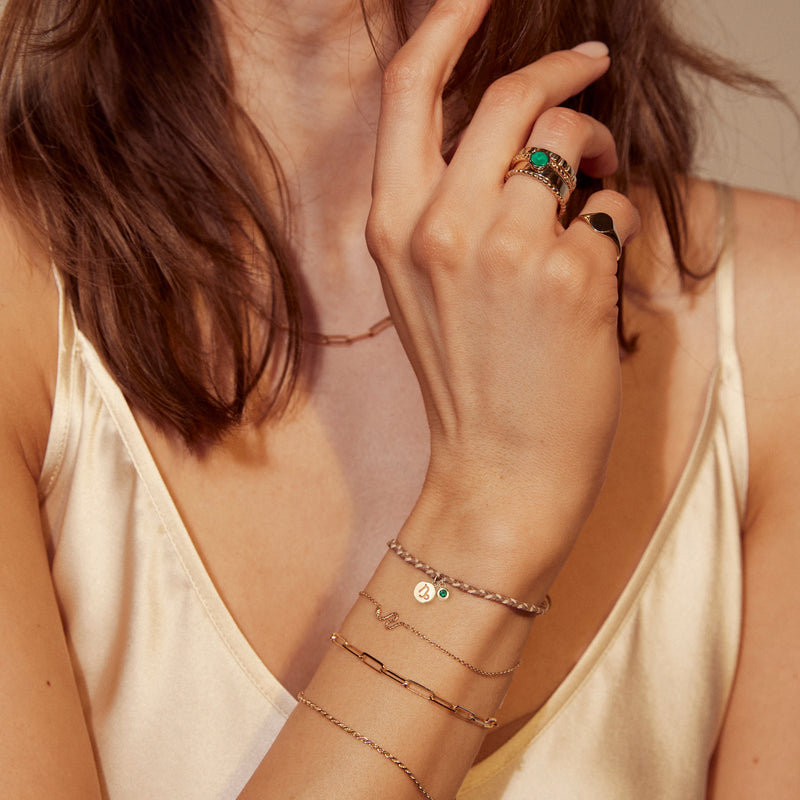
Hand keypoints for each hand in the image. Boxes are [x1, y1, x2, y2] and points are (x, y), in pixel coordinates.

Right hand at [366, 0, 638, 575]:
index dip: (447, 22)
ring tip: (598, 183)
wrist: (497, 470)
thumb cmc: (466, 381)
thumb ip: (442, 204)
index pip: (408, 88)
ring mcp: (508, 247)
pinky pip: (612, 205)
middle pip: (507, 93)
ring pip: (569, 139)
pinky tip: (599, 264)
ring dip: (598, 147)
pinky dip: (615, 219)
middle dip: (560, 71)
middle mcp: (441, 226)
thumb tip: (501, 133)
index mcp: (393, 227)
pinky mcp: (572, 274)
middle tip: (588, 71)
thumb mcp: (420, 287)